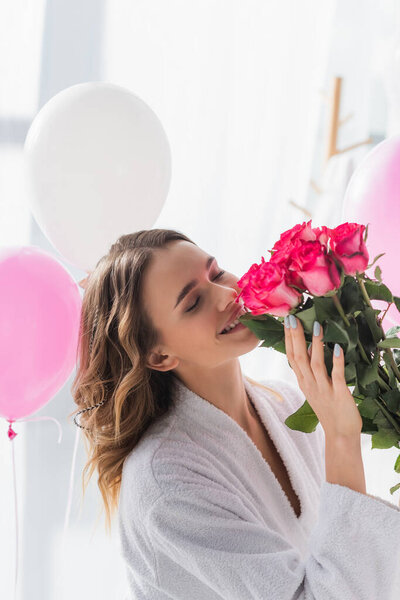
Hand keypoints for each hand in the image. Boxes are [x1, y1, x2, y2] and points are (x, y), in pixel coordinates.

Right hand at [284, 315, 362, 440]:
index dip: (289, 339)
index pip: (291, 357)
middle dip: (296, 337)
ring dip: (315, 345)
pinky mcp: (339, 395)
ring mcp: (324, 390)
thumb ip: (310, 369)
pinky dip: (336, 362)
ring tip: (316, 326)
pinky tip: (337, 348)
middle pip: (299, 358)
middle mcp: (310, 384)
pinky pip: (337, 376)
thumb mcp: (314, 388)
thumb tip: (310, 347)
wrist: (340, 435)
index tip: (287, 321)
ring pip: (316, 364)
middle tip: (293, 318)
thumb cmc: (329, 410)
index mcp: (303, 382)